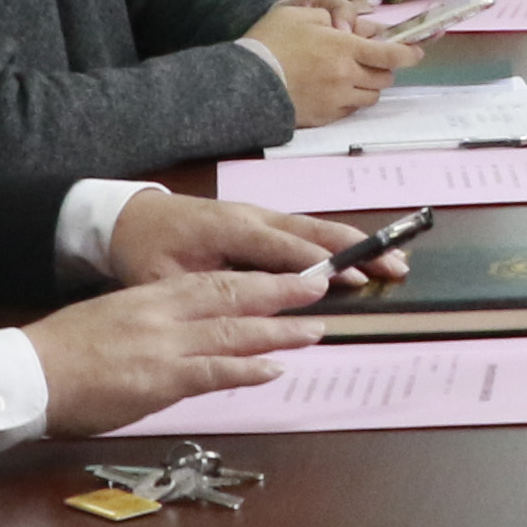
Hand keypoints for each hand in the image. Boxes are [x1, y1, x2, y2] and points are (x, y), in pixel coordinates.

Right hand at [27, 268, 328, 436]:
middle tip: (319, 288)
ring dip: (278, 331)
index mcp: (149, 295)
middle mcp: (162, 314)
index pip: (213, 281)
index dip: (256, 278)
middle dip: (281, 292)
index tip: (287, 276)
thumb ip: (150, 321)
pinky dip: (247, 370)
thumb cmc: (61, 352)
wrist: (28, 374)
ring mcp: (163, 346)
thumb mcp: (110, 319)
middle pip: (233, 296)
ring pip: (233, 331)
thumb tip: (182, 332)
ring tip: (313, 330)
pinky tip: (274, 370)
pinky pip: (213, 372)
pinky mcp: (159, 380)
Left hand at [103, 187, 394, 288]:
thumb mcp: (165, 279)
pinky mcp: (261, 219)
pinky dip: (338, 239)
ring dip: (356, 242)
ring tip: (394, 257)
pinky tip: (362, 253)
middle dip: (357, 248)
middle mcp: (253, 216)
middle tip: (395, 264)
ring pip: (315, 226)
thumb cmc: (146, 251)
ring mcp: (260, 214)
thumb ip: (209, 291)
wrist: (130, 217)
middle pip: (314, 230)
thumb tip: (247, 311)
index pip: (284, 247)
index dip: (319, 264)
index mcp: (230, 229)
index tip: (353, 278)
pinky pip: (306, 228)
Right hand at [247, 6, 416, 124]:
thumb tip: (346, 27)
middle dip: (382, 67)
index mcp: (343, 48)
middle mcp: (346, 76)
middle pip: (384, 77)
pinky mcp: (325, 117)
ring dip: (368, 85)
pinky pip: (350, 109)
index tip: (415, 52)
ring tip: (349, 76)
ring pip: (371, 96)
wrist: (244, 82)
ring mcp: (336, 99)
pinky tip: (332, 90)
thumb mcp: (299, 15)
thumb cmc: (269, 42)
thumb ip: (328, 16)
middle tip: (369, 60)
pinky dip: (349, 100)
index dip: (409, 53)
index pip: (390, 54)